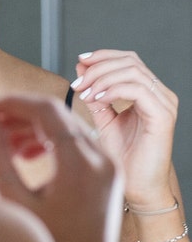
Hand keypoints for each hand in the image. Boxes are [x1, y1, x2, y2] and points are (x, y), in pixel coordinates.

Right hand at [0, 95, 123, 241]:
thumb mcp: (14, 200)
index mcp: (81, 164)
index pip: (47, 110)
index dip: (13, 102)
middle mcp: (102, 160)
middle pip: (58, 115)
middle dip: (20, 112)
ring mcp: (109, 167)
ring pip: (67, 127)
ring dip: (32, 127)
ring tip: (2, 140)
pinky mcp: (107, 176)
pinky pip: (76, 143)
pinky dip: (48, 140)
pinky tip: (23, 153)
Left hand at [71, 49, 177, 209]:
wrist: (136, 186)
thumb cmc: (123, 156)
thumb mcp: (103, 117)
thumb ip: (94, 92)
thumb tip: (81, 66)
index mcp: (148, 92)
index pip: (128, 59)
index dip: (102, 56)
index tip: (79, 62)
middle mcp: (160, 94)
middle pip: (129, 61)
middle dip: (98, 67)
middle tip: (78, 82)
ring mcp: (164, 104)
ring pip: (132, 72)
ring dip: (102, 78)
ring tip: (85, 92)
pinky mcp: (163, 116)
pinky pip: (138, 90)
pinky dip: (113, 89)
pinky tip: (98, 98)